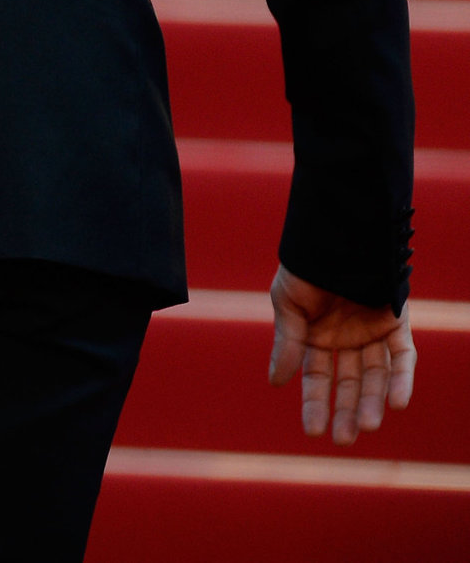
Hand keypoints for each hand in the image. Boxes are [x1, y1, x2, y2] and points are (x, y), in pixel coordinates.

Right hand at [267, 265, 414, 444]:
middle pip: (349, 384)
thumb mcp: (287, 305)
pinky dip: (402, 380)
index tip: (313, 431)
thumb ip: (287, 343)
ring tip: (368, 426)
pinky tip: (397, 402)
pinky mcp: (396, 324)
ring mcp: (372, 334)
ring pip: (376, 376)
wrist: (337, 239)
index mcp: (315, 338)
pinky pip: (403, 357)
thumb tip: (276, 382)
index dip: (314, 404)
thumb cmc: (306, 268)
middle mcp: (346, 341)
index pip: (316, 379)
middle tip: (344, 440)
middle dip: (346, 412)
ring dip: (373, 401)